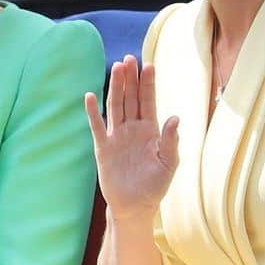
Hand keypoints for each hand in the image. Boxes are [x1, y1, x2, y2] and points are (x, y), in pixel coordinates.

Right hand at [85, 56, 178, 220]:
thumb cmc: (155, 186)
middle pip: (131, 98)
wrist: (135, 206)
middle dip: (130, 78)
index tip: (148, 64)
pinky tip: (90, 96)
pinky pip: (97, 126)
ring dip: (115, 87)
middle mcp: (133, 129)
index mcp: (151, 130)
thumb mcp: (169, 164)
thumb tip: (174, 118)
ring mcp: (117, 136)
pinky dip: (93, 112)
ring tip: (116, 68)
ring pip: (116, 106)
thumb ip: (171, 141)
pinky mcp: (103, 147)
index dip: (148, 84)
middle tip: (129, 58)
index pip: (149, 101)